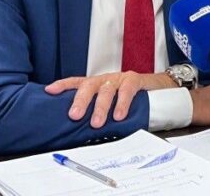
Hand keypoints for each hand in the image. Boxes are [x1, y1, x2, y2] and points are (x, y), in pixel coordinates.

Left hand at [45, 71, 171, 127]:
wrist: (160, 87)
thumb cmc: (131, 98)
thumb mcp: (112, 103)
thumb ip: (98, 111)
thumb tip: (79, 131)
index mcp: (97, 84)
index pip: (77, 82)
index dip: (63, 85)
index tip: (49, 91)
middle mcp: (106, 79)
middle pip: (89, 85)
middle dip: (80, 100)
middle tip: (74, 116)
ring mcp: (120, 78)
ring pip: (107, 89)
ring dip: (101, 107)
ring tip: (97, 122)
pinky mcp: (136, 80)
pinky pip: (127, 91)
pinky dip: (122, 103)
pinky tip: (119, 115)